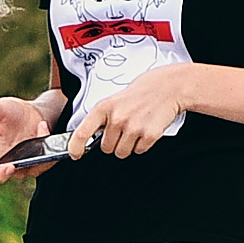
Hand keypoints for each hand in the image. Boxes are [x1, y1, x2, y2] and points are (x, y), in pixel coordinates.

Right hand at [0, 96, 62, 186]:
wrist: (30, 111)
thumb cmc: (8, 112)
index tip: (9, 167)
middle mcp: (10, 165)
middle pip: (17, 174)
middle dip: (25, 163)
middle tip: (31, 149)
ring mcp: (27, 164)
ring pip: (36, 167)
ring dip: (40, 150)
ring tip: (41, 126)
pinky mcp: (42, 161)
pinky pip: (48, 160)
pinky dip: (49, 145)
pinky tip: (44, 126)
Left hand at [73, 68, 190, 159]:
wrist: (168, 87)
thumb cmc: (140, 94)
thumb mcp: (114, 101)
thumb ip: (101, 119)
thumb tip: (89, 140)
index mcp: (104, 108)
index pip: (82, 133)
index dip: (75, 147)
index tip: (75, 154)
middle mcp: (117, 118)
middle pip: (107, 149)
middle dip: (114, 142)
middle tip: (125, 128)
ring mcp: (133, 127)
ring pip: (122, 153)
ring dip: (128, 145)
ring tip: (135, 128)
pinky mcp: (149, 135)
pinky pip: (139, 151)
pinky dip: (143, 144)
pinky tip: (146, 129)